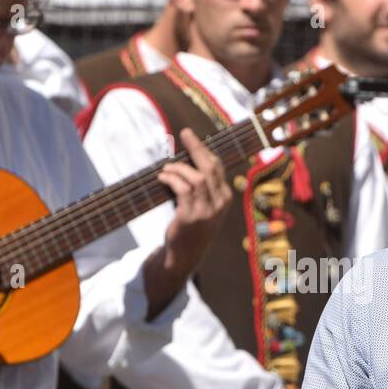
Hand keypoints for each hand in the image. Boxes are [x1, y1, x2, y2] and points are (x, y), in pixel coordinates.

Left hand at [157, 127, 231, 269]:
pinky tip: (163, 177)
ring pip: (196, 178)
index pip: (217, 167)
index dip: (205, 150)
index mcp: (224, 198)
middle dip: (197, 147)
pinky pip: (182, 189)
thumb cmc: (192, 226)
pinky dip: (172, 179)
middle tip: (185, 134)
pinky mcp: (190, 217)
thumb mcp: (204, 205)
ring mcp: (206, 211)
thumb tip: (189, 157)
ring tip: (167, 168)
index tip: (192, 138)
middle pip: (210, 167)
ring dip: (179, 168)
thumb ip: (202, 186)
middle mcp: (219, 204)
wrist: (185, 254)